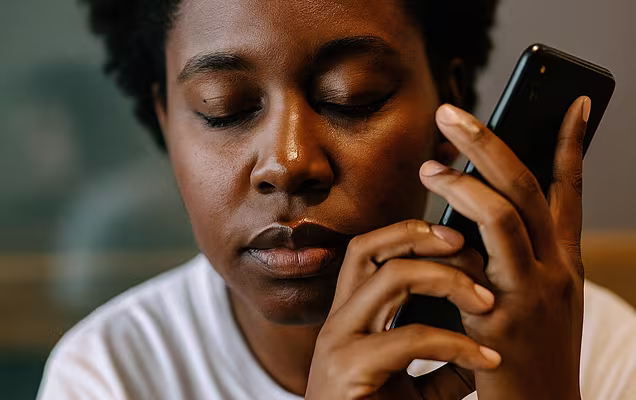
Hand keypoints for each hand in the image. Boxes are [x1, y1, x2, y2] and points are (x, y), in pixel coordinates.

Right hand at [305, 219, 500, 399]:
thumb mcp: (417, 384)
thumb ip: (444, 359)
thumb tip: (487, 338)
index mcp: (351, 318)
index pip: (368, 252)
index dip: (409, 234)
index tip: (457, 237)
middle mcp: (338, 321)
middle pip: (369, 249)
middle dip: (420, 236)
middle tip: (466, 244)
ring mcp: (338, 342)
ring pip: (390, 279)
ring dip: (447, 280)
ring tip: (487, 300)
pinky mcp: (347, 369)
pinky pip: (410, 338)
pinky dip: (457, 343)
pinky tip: (486, 358)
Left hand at [419, 97, 589, 399]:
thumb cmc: (528, 355)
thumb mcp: (529, 300)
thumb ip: (504, 257)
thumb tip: (466, 216)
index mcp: (562, 262)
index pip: (568, 192)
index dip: (572, 145)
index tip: (571, 103)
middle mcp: (556, 269)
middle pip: (529, 188)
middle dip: (491, 143)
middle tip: (451, 113)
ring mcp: (535, 291)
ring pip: (507, 214)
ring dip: (465, 181)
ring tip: (430, 166)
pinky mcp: (506, 316)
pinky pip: (477, 260)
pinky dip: (453, 232)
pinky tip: (427, 219)